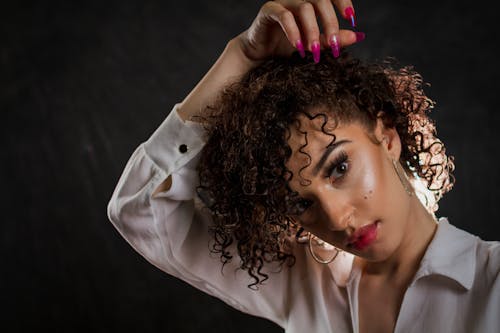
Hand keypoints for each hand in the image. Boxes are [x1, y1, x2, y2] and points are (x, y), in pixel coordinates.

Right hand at [237, 0, 361, 62]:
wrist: (260, 55)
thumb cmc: (286, 48)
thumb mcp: (313, 45)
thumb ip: (331, 39)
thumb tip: (358, 36)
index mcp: (311, 2)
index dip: (342, 2)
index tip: (351, 18)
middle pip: (320, 0)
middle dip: (330, 23)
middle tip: (334, 45)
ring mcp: (284, 2)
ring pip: (304, 8)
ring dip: (312, 31)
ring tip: (313, 51)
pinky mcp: (269, 10)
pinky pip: (284, 16)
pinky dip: (293, 31)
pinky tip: (298, 46)